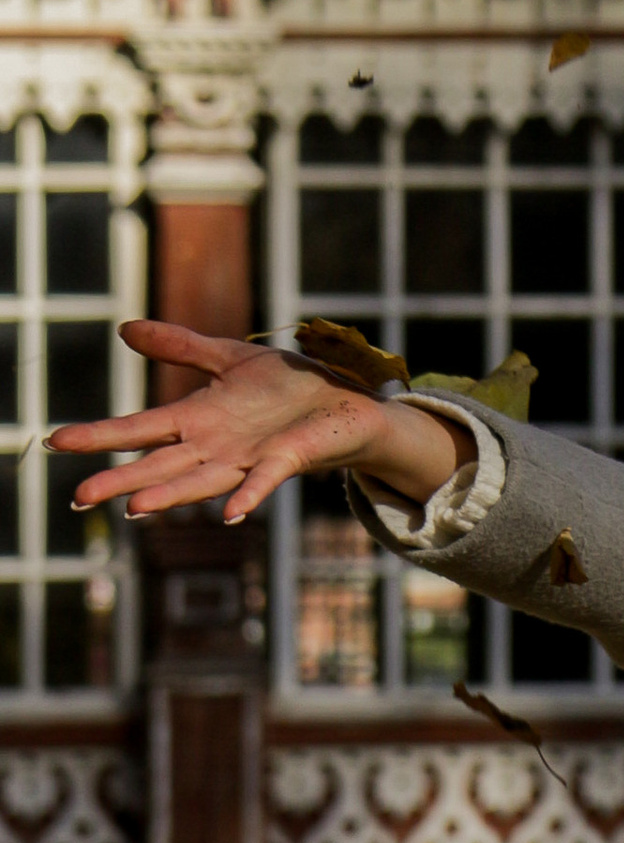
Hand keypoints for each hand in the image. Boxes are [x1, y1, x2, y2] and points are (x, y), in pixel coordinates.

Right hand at [51, 322, 470, 525]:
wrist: (346, 401)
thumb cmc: (289, 385)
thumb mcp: (229, 357)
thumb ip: (180, 346)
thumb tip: (126, 329)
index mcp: (199, 419)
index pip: (140, 428)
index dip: (100, 435)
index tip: (57, 441)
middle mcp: (216, 446)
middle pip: (160, 465)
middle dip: (121, 480)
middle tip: (79, 496)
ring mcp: (250, 457)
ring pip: (202, 481)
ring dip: (171, 495)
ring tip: (135, 509)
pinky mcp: (287, 459)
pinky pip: (264, 479)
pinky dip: (248, 494)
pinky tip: (230, 513)